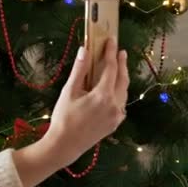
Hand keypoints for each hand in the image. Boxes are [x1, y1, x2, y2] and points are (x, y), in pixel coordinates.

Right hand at [44, 37, 128, 166]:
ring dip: (121, 78)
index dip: (111, 53)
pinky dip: (118, 92)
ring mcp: (117, 116)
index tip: (111, 40)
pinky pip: (121, 103)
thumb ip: (79, 70)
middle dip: (122, 64)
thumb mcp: (69, 91)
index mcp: (103, 95)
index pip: (111, 68)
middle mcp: (115, 105)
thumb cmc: (64, 117)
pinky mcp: (115, 123)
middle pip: (123, 79)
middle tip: (120, 51)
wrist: (65, 145)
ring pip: (123, 92)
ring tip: (117, 68)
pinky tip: (112, 90)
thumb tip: (84, 50)